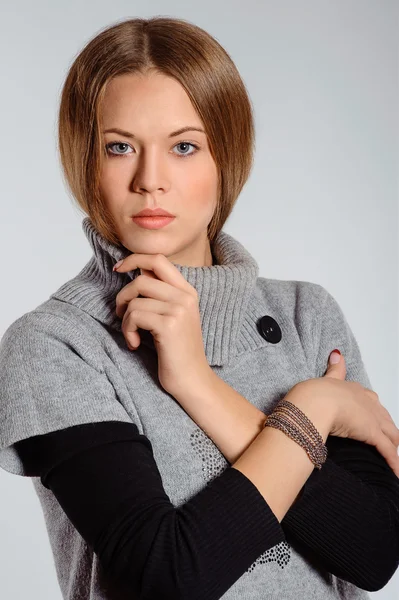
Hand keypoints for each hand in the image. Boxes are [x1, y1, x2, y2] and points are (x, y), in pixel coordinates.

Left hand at [113, 253, 210, 397]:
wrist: (192, 380)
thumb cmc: (176, 351)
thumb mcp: (172, 316)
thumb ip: (159, 294)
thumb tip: (134, 271)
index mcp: (187, 291)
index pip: (158, 259)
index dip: (134, 259)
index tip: (118, 269)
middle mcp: (185, 297)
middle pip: (141, 279)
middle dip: (123, 297)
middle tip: (122, 315)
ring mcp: (179, 310)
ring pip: (135, 299)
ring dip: (125, 319)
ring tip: (132, 334)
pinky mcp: (169, 325)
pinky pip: (134, 316)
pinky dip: (128, 331)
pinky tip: (135, 344)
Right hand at [287, 352, 398, 476]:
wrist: (316, 401)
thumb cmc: (316, 392)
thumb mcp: (326, 378)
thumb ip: (334, 368)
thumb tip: (337, 353)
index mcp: (357, 390)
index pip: (372, 402)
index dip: (374, 413)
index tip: (374, 420)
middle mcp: (369, 402)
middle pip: (385, 418)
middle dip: (387, 430)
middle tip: (386, 442)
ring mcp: (373, 418)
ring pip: (391, 434)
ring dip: (392, 445)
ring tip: (393, 457)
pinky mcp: (373, 434)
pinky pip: (387, 451)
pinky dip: (393, 462)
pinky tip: (396, 472)